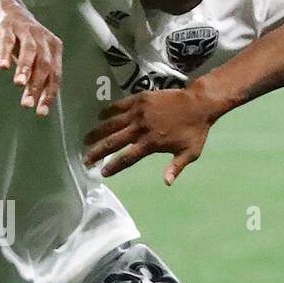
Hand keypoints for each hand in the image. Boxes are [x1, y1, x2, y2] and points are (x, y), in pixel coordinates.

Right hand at [0, 4, 62, 116]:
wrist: (8, 9)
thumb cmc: (24, 40)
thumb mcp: (35, 57)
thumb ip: (38, 76)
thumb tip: (39, 101)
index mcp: (54, 49)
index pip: (55, 75)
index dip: (49, 94)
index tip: (41, 111)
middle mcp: (44, 39)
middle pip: (43, 66)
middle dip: (36, 86)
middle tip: (28, 103)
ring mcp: (27, 31)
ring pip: (30, 52)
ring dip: (24, 69)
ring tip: (19, 84)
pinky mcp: (9, 26)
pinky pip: (8, 40)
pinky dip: (6, 53)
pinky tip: (4, 66)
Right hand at [83, 87, 217, 183]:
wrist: (198, 103)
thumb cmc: (195, 131)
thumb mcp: (190, 153)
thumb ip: (176, 167)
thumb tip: (167, 183)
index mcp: (151, 143)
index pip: (127, 158)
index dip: (114, 166)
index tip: (102, 172)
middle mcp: (141, 128)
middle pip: (113, 142)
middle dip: (97, 151)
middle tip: (85, 159)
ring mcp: (138, 112)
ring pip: (112, 123)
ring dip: (97, 132)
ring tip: (86, 139)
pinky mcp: (139, 99)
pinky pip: (119, 105)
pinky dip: (108, 111)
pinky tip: (99, 116)